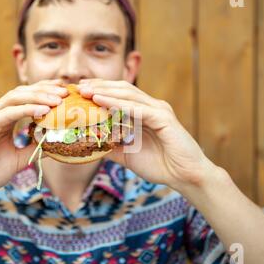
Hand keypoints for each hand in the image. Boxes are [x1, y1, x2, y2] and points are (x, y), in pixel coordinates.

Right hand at [0, 80, 67, 199]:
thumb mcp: (19, 159)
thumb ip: (35, 148)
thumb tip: (57, 143)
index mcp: (4, 118)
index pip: (27, 97)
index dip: (46, 91)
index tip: (66, 92)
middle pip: (23, 92)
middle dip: (46, 90)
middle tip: (66, 92)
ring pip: (15, 98)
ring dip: (39, 96)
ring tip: (58, 99)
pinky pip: (7, 113)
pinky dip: (26, 110)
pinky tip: (43, 110)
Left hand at [78, 79, 216, 192]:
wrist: (185, 177)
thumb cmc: (160, 165)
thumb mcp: (127, 155)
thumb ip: (111, 147)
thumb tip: (90, 145)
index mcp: (144, 112)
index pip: (119, 95)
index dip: (99, 91)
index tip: (79, 92)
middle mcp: (151, 107)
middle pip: (122, 89)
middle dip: (99, 86)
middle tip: (78, 87)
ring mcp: (158, 110)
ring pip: (128, 94)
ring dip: (105, 91)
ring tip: (86, 91)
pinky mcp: (163, 118)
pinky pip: (136, 108)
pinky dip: (117, 104)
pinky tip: (100, 101)